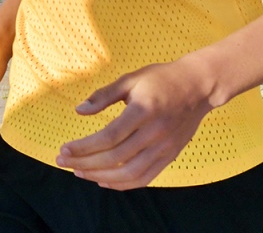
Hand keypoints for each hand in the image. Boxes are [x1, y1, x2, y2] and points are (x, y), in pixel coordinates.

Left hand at [55, 60, 213, 189]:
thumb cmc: (161, 79)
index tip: (64, 149)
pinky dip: (122, 184)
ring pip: (128, 173)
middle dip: (85, 163)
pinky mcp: (170, 156)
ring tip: (79, 172)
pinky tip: (104, 180)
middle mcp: (155, 133)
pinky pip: (144, 178)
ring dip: (100, 176)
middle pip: (115, 158)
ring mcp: (164, 148)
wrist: (199, 86)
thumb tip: (79, 111)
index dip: (84, 147)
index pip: (109, 137)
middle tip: (63, 162)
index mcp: (143, 111)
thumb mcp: (131, 79)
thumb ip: (104, 96)